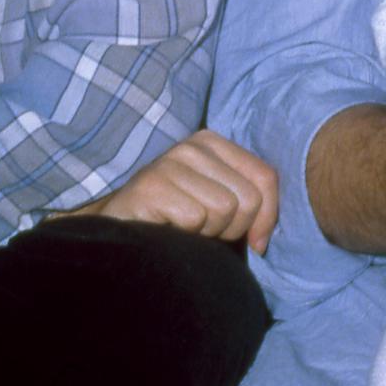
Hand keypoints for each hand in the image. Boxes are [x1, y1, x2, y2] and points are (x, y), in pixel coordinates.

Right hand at [83, 131, 280, 253]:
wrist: (119, 230)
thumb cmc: (176, 221)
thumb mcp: (220, 204)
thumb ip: (250, 203)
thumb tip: (264, 239)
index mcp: (211, 143)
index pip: (265, 177)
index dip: (266, 218)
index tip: (253, 241)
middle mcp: (191, 146)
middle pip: (248, 199)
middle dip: (232, 229)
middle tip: (204, 232)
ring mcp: (168, 163)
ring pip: (224, 210)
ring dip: (207, 234)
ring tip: (184, 230)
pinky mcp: (151, 186)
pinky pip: (195, 219)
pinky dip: (186, 237)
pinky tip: (167, 231)